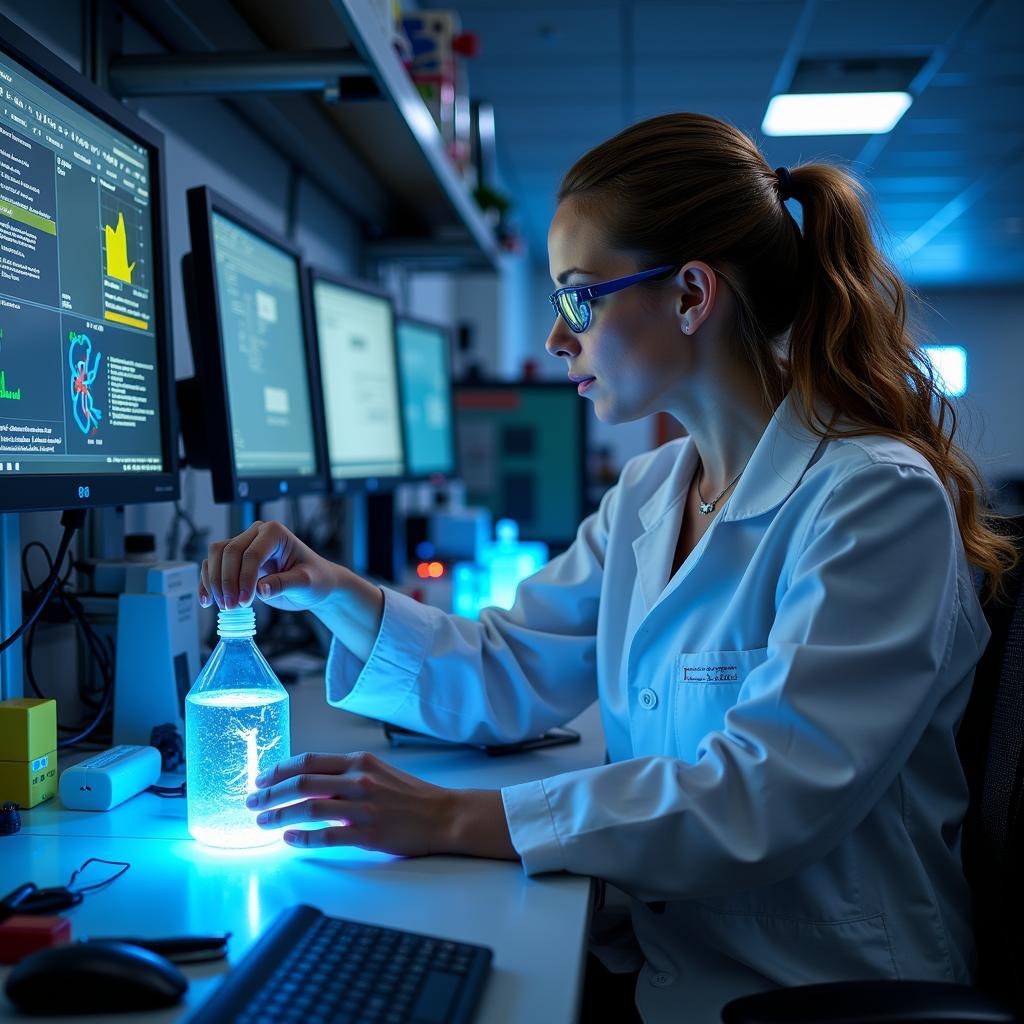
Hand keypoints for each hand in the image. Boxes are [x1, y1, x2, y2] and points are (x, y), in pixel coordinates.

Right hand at [199, 520, 339, 611]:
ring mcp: (244, 544)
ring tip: (225, 606)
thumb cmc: (315, 579)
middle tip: (232, 607)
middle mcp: (256, 534)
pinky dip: (207, 583)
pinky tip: (207, 601)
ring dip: (214, 582)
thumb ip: (284, 584)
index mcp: (275, 533)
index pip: (251, 553)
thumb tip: (260, 589)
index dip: (244, 578)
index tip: (245, 602)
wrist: (315, 584)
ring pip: (216, 556)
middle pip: (228, 552)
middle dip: (227, 581)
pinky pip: (213, 566)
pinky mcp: (236, 560)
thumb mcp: (306, 583)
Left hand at [245, 751, 518, 859]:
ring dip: (278, 815)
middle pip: (301, 783)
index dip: (279, 769)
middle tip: (252, 802)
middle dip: (270, 793)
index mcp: (359, 762)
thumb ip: (346, 774)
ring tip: (262, 822)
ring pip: (308, 808)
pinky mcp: (368, 834)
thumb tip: (308, 782)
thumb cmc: (411, 796)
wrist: (444, 815)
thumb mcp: (378, 772)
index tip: (261, 778)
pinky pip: (325, 836)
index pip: (308, 761)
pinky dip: (301, 837)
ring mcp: (363, 807)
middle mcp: (358, 780)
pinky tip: (288, 838)